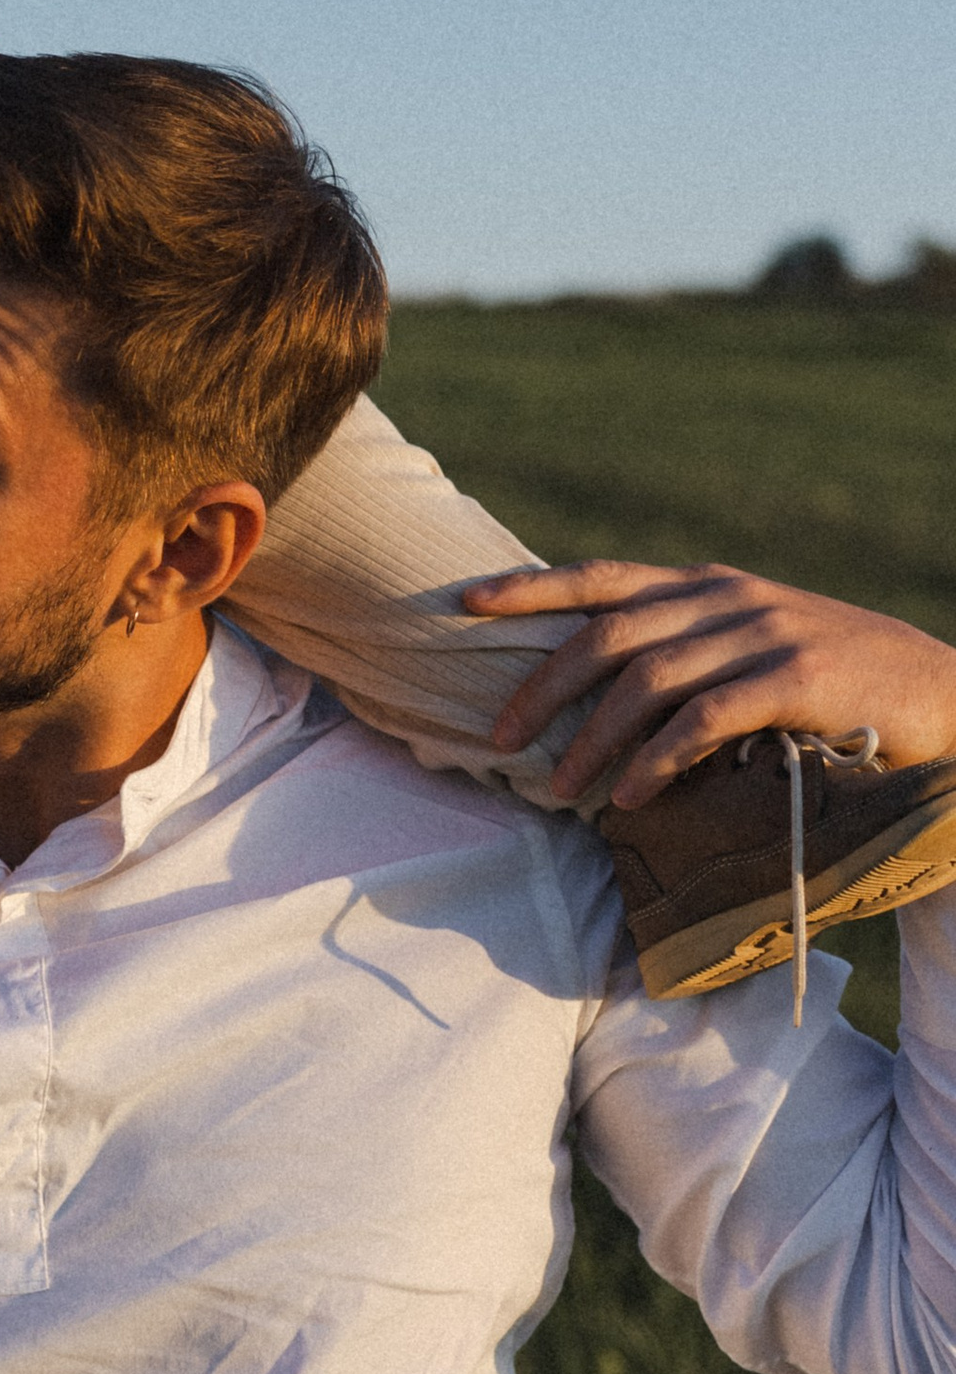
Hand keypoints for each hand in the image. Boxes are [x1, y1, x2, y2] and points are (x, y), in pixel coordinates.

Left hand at [465, 560, 955, 806]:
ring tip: (558, 788)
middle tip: (499, 740)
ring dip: (594, 739)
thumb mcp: (754, 645)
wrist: (943, 694)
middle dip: (544, 687)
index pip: (603, 577)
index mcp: (708, 585)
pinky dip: (660, 758)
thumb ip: (687, 649)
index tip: (465, 604)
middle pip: (609, 635)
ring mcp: (764, 634)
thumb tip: (601, 690)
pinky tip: (632, 796)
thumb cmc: (838, 684)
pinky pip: (707, 717)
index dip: (531, 588)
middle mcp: (727, 598)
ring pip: (649, 680)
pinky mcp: (798, 681)